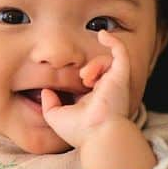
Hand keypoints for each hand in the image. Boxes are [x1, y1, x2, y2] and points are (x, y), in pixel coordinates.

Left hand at [40, 30, 131, 147]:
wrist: (98, 133)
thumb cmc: (80, 131)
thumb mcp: (56, 117)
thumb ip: (49, 105)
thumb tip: (45, 91)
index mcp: (95, 100)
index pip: (90, 81)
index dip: (80, 76)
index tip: (69, 77)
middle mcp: (108, 91)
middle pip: (99, 70)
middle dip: (88, 69)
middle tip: (81, 79)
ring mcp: (116, 83)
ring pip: (107, 61)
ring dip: (94, 64)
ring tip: (86, 76)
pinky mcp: (122, 75)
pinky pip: (121, 52)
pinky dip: (113, 41)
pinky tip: (102, 35)